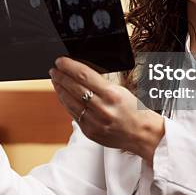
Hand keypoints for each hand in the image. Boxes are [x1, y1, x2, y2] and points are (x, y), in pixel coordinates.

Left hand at [49, 57, 164, 164]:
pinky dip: (66, 103)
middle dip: (60, 76)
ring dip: (59, 89)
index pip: (84, 75)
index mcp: (111, 94)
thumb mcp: (120, 90)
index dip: (69, 66)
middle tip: (54, 70)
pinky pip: (73, 114)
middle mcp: (102, 108)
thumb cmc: (133, 109)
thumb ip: (100, 83)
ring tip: (55, 81)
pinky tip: (63, 96)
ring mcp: (94, 122)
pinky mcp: (90, 131)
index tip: (60, 61)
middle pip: (73, 87)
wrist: (141, 133)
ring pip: (69, 102)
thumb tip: (79, 73)